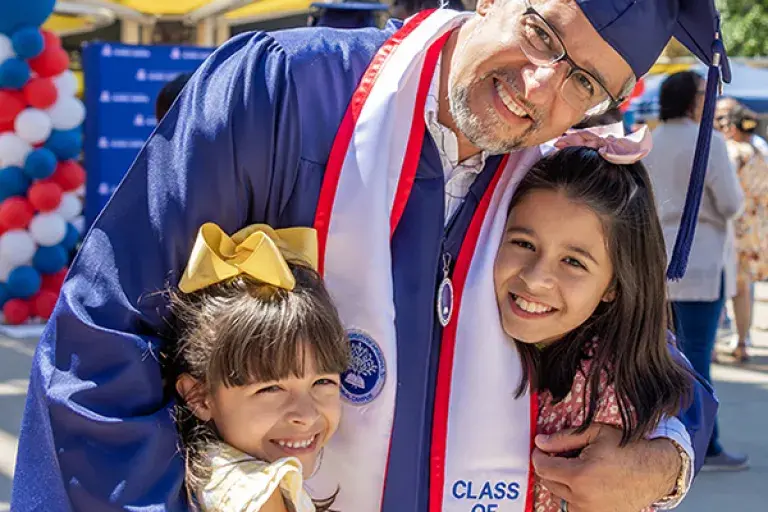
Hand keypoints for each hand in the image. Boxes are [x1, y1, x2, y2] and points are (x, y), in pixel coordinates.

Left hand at [532, 423, 680, 511]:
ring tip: (578, 469)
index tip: (541, 450)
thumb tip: (540, 441)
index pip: (543, 468)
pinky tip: (587, 482)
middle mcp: (583, 498)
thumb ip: (563, 438)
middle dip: (550, 468)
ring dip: (561, 483)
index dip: (539, 456)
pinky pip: (574, 507)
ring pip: (559, 496)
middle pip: (549, 483)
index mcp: (580, 475)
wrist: (655, 470)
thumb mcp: (594, 434)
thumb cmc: (627, 449)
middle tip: (562, 456)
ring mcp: (590, 511)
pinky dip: (574, 495)